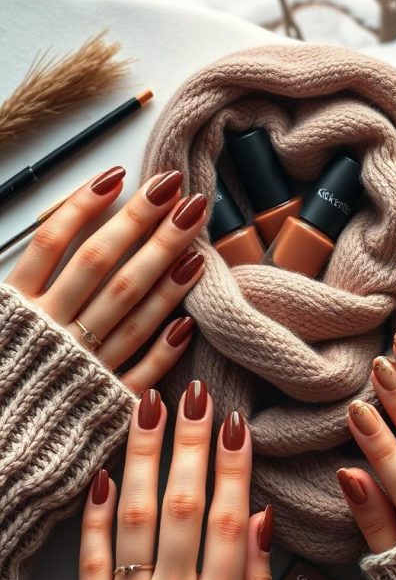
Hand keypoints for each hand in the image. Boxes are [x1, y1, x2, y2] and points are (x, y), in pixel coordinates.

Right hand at [5, 167, 206, 392]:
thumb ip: (16, 286)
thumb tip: (42, 240)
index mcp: (15, 311)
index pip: (54, 243)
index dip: (85, 205)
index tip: (118, 174)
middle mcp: (51, 333)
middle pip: (101, 266)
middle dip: (141, 223)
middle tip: (176, 187)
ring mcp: (82, 368)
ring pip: (129, 310)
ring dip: (165, 271)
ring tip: (194, 235)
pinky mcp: (103, 404)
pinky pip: (141, 370)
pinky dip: (165, 344)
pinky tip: (189, 316)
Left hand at [79, 383, 273, 579]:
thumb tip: (262, 517)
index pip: (229, 521)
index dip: (233, 469)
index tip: (235, 422)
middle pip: (183, 508)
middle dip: (189, 447)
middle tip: (193, 394)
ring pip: (135, 519)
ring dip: (142, 459)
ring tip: (148, 407)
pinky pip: (90, 557)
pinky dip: (94, 514)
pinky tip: (102, 470)